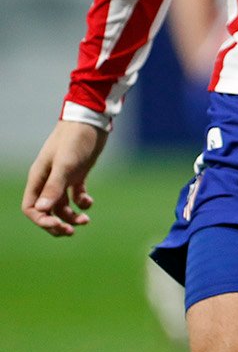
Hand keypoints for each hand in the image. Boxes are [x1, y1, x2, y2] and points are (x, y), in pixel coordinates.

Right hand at [22, 121, 108, 236]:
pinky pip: (76, 196)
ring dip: (71, 216)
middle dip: (56, 223)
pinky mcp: (78, 174)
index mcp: (39, 178)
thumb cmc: (75, 139)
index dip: (42, 221)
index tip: (58, 226)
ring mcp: (63, 177)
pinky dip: (82, 203)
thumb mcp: (65, 164)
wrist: (92, 120)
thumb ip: (54, 187)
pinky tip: (89, 202)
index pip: (31, 208)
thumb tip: (42, 210)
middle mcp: (48, 180)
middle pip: (46, 210)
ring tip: (85, 220)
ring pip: (62, 205)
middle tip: (71, 231)